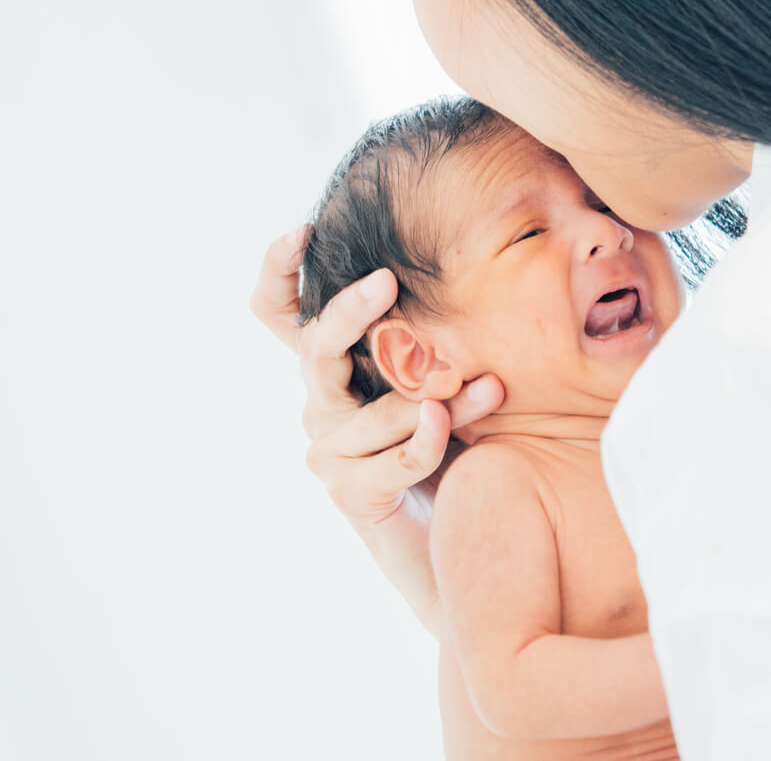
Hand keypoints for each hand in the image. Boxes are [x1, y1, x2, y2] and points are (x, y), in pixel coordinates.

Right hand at [251, 227, 503, 633]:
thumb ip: (429, 334)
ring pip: (378, 409)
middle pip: (314, 346)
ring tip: (493, 385)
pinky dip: (428, 442)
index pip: (277, 313)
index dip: (278, 271)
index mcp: (330, 367)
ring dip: (442, 396)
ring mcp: (328, 450)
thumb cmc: (448, 443)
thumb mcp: (435, 376)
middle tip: (388, 282)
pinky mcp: (350, 491)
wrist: (450, 537)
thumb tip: (449, 270)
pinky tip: (449, 429)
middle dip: (350, 311)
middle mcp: (320, 403)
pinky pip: (396, 457)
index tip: (303, 232)